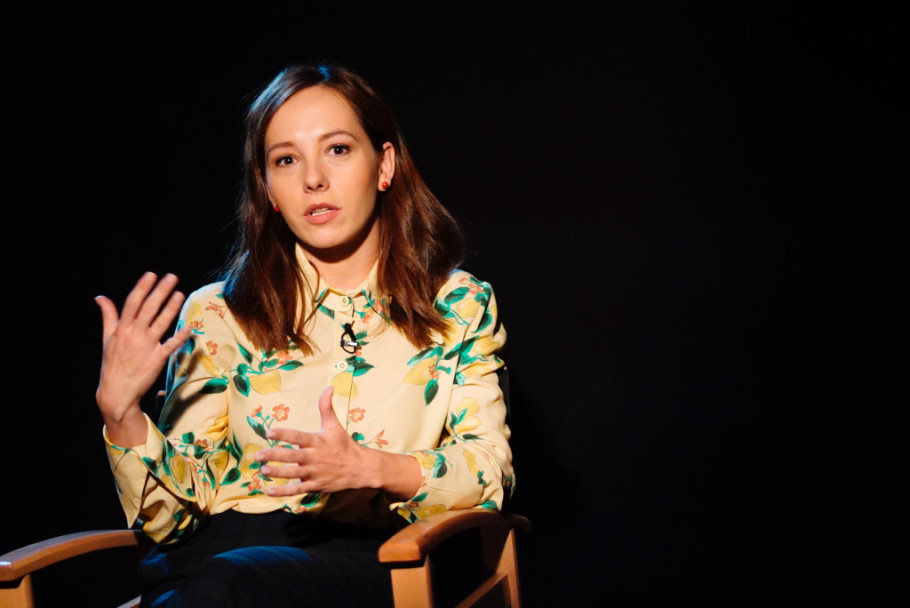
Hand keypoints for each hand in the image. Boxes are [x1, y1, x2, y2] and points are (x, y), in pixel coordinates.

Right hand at [95, 272, 190, 444]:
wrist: (116, 392)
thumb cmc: (112, 363)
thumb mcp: (107, 338)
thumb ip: (108, 316)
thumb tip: (100, 297)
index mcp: (122, 328)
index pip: (132, 303)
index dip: (142, 288)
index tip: (151, 275)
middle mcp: (134, 335)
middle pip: (149, 309)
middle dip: (160, 291)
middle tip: (172, 277)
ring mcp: (146, 346)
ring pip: (161, 323)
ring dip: (171, 308)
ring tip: (180, 294)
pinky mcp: (157, 359)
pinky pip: (171, 345)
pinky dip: (180, 336)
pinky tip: (189, 326)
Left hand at [256, 387, 370, 494]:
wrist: (361, 468)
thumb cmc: (344, 445)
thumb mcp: (334, 425)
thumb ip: (326, 407)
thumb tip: (328, 386)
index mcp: (317, 441)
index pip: (298, 437)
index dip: (284, 434)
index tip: (270, 432)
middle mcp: (314, 457)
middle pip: (291, 456)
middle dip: (273, 456)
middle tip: (257, 455)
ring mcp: (314, 472)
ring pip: (293, 473)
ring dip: (277, 472)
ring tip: (262, 470)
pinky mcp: (315, 485)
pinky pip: (297, 490)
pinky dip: (283, 492)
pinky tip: (270, 491)